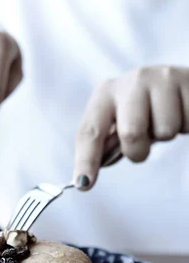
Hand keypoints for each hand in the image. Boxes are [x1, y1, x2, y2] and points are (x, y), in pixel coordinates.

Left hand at [74, 66, 188, 189]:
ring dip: (166, 135)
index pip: (90, 131)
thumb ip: (108, 146)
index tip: (84, 184)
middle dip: (138, 150)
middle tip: (145, 143)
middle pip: (130, 134)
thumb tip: (88, 176)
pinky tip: (182, 112)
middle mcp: (132, 82)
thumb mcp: (124, 122)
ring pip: (164, 131)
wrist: (184, 84)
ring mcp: (161, 79)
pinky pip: (187, 123)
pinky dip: (186, 125)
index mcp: (107, 94)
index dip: (86, 159)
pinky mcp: (186, 81)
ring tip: (167, 119)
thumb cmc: (148, 109)